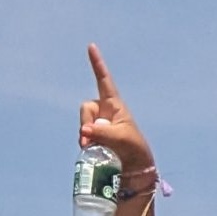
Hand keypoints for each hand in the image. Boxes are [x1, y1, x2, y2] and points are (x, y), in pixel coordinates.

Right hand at [80, 46, 153, 175]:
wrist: (134, 168)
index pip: (104, 81)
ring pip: (82, 124)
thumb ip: (103, 132)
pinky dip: (84, 143)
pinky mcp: (92, 137)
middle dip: (87, 122)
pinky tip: (92, 151)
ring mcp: (97, 124)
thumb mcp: (122, 138)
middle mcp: (104, 112)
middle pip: (86, 109)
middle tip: (90, 139)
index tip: (91, 46)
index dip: (97, 64)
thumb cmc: (134, 148)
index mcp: (115, 104)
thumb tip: (84, 131)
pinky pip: (82, 136)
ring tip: (96, 148)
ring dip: (86, 135)